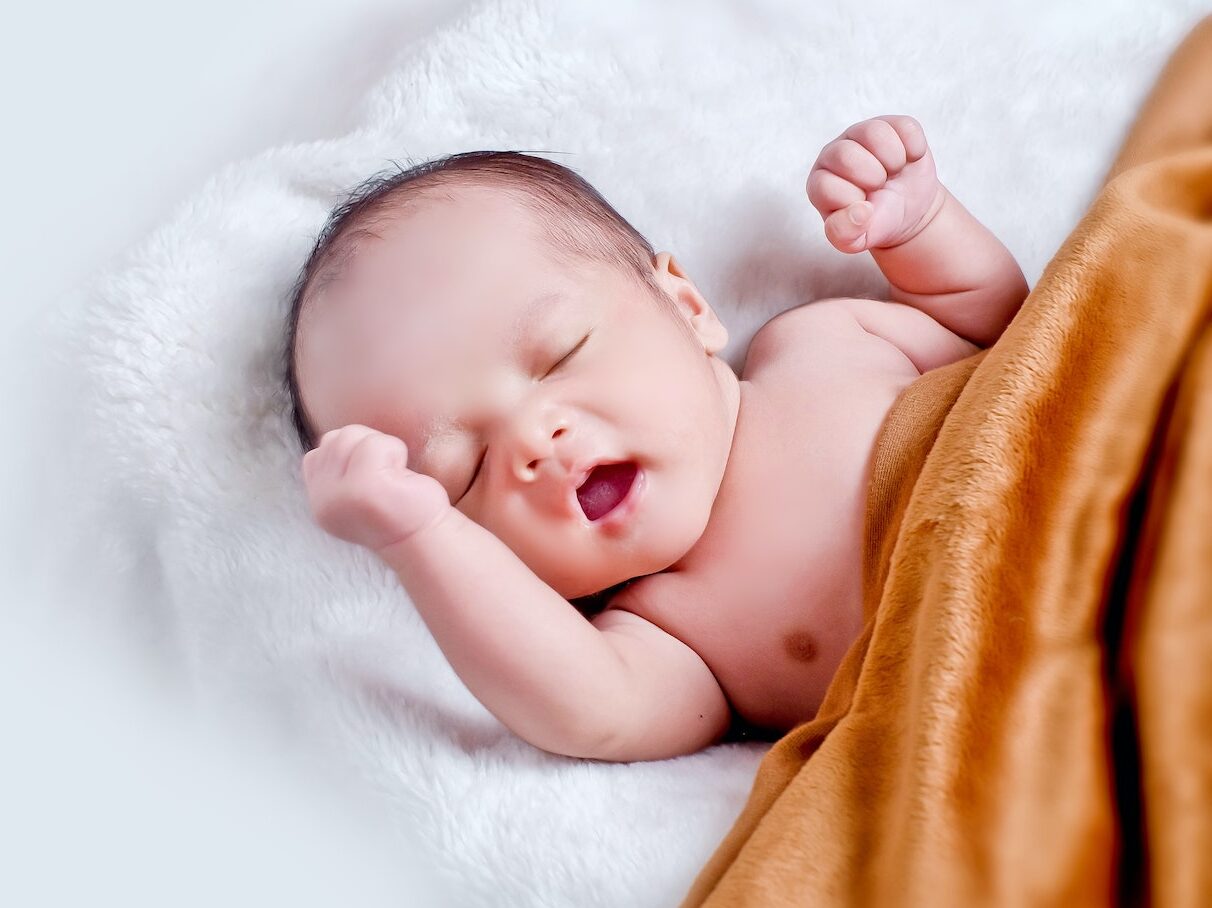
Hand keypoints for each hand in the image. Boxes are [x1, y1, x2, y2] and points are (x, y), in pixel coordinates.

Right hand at [301, 425, 452, 555]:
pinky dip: (395, 451)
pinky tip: (401, 476)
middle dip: (366, 446)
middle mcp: (324, 500)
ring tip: (392, 475)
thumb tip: (332, 437)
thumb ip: (338, 470)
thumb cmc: (396, 508)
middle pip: (335, 439)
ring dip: (381, 448)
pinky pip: (376, 444)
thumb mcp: (355, 492)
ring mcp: (341, 494)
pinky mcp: (364, 487)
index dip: (351, 453)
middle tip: (387, 475)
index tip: (374, 477)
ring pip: (351, 435)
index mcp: (321, 501)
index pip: (318, 452)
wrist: (423, 538)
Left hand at [807, 115, 945, 253]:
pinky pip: (905, 127)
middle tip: (880, 187)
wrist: (906, 209)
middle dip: (872, 178)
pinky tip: (909, 160)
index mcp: (820, 183)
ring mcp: (861, 135)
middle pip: (845, 155)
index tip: (865, 208)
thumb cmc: (876, 222)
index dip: (852, 202)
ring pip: (874, 132)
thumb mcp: (857, 239)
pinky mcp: (890, 124)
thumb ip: (846, 234)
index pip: (825, 187)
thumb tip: (860, 211)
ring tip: (893, 172)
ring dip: (893, 160)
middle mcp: (833, 154)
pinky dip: (914, 149)